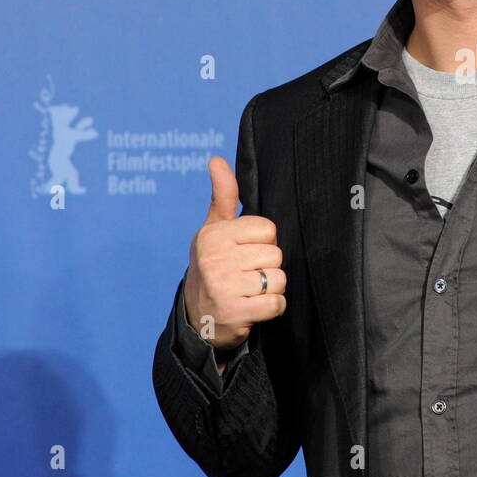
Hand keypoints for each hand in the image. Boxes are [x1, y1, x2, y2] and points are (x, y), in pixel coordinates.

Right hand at [183, 156, 285, 351]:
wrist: (197, 317)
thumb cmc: (213, 265)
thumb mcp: (215, 229)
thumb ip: (224, 195)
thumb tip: (217, 160)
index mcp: (214, 235)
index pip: (269, 230)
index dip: (264, 243)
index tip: (246, 252)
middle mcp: (215, 258)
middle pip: (276, 255)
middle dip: (268, 267)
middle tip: (247, 275)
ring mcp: (223, 286)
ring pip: (278, 279)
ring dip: (270, 289)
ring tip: (250, 291)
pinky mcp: (234, 312)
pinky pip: (276, 303)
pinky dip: (272, 308)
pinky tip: (254, 307)